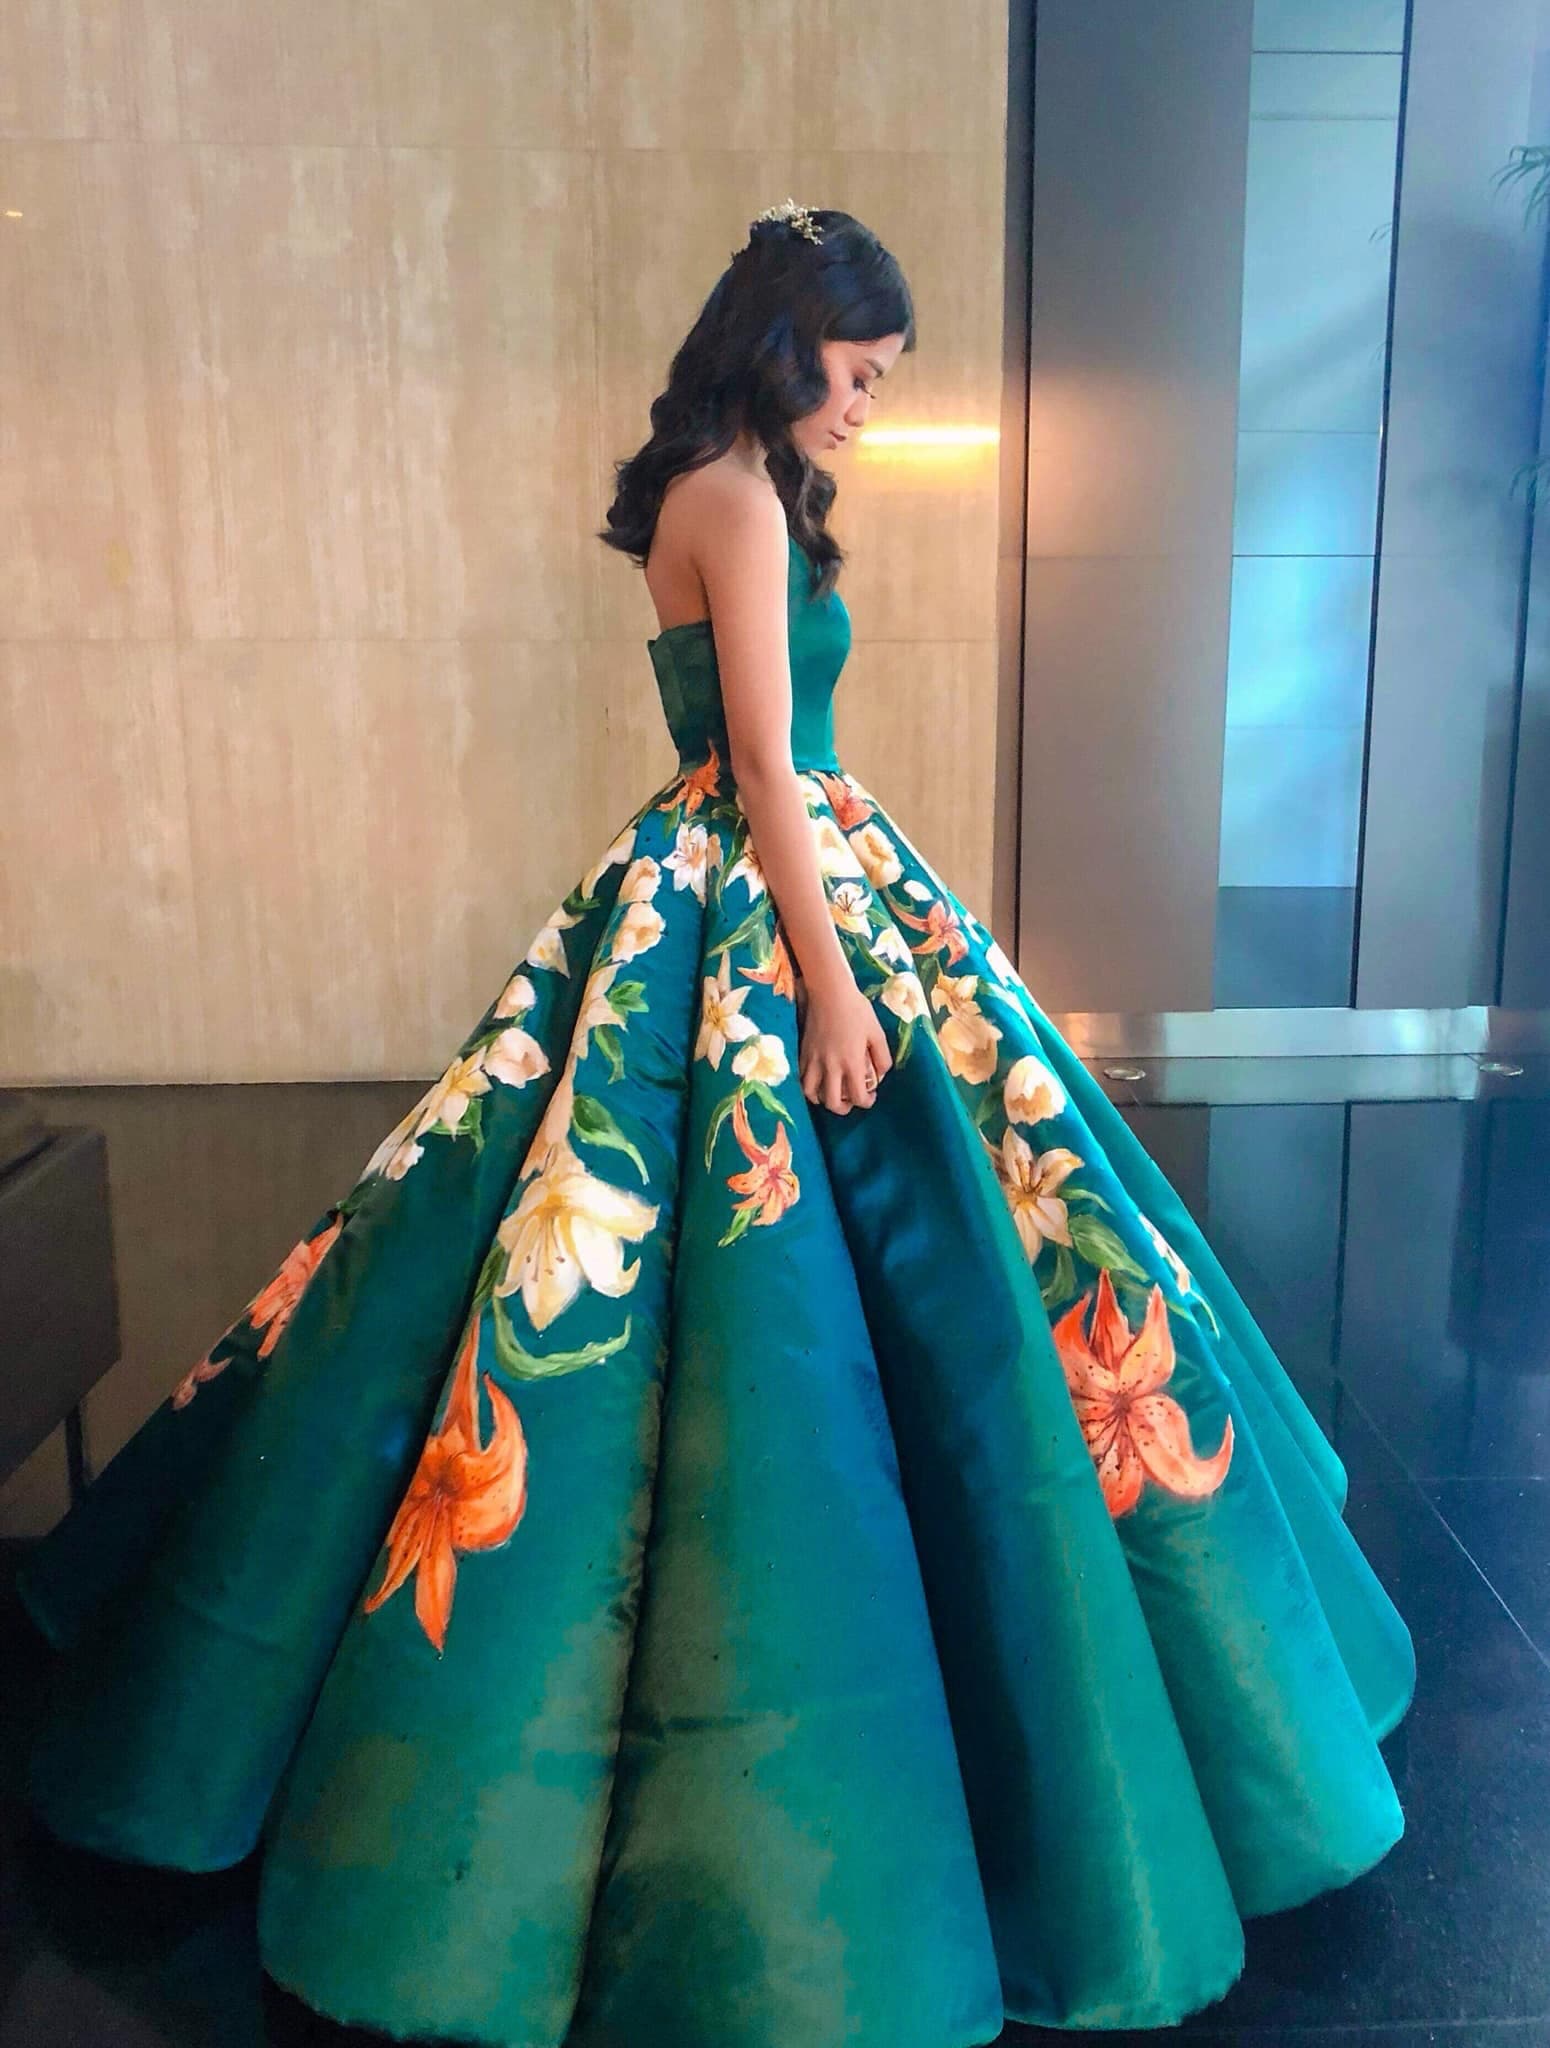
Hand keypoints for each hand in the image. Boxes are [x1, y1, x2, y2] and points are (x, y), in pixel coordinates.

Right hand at [796, 975, 892, 1114]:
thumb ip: (882, 1057)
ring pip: (811, 1094)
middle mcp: (831, 1067)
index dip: (867, 1102)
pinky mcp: (802, 1053)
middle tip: (850, 1101)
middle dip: (843, 1109)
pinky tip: (816, 1081)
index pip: (858, 1097)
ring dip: (822, 1099)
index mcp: (852, 1063)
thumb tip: (881, 1074)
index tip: (870, 1096)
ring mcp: (814, 1061)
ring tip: (830, 1094)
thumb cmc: (856, 1010)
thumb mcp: (877, 1032)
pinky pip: (801, 1078)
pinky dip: (808, 1086)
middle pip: (833, 1103)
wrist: (829, 992)